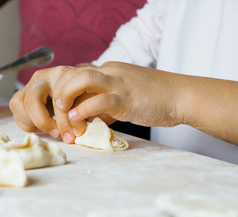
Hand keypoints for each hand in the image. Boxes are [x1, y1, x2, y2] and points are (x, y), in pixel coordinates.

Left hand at [9, 62, 183, 142]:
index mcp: (106, 71)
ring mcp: (118, 82)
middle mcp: (108, 72)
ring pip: (80, 80)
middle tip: (57, 123)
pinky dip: (85, 109)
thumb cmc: (153, 99)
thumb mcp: (122, 97)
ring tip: (64, 117)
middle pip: (69, 75)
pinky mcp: (128, 97)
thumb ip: (102, 104)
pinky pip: (101, 99)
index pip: (72, 75)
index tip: (58, 116)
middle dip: (57, 99)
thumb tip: (85, 118)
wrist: (181, 96)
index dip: (59, 95)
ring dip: (66, 99)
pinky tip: (78, 120)